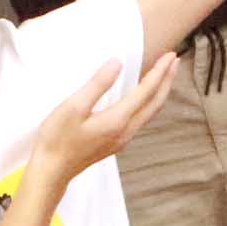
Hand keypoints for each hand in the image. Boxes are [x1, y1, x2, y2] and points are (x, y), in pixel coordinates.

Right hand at [27, 55, 178, 192]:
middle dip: (167, 80)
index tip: (170, 55)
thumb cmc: (57, 138)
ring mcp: (122, 139)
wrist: (51, 171)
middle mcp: (125, 131)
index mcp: (117, 120)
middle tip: (175, 60)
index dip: (160, 71)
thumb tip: (117, 63)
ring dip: (160, 91)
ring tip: (165, 75)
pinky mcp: (115, 142)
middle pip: (155, 103)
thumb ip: (97, 85)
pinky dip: (149, 102)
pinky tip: (144, 97)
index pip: (146, 91)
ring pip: (150, 112)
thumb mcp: (73, 107)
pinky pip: (140, 119)